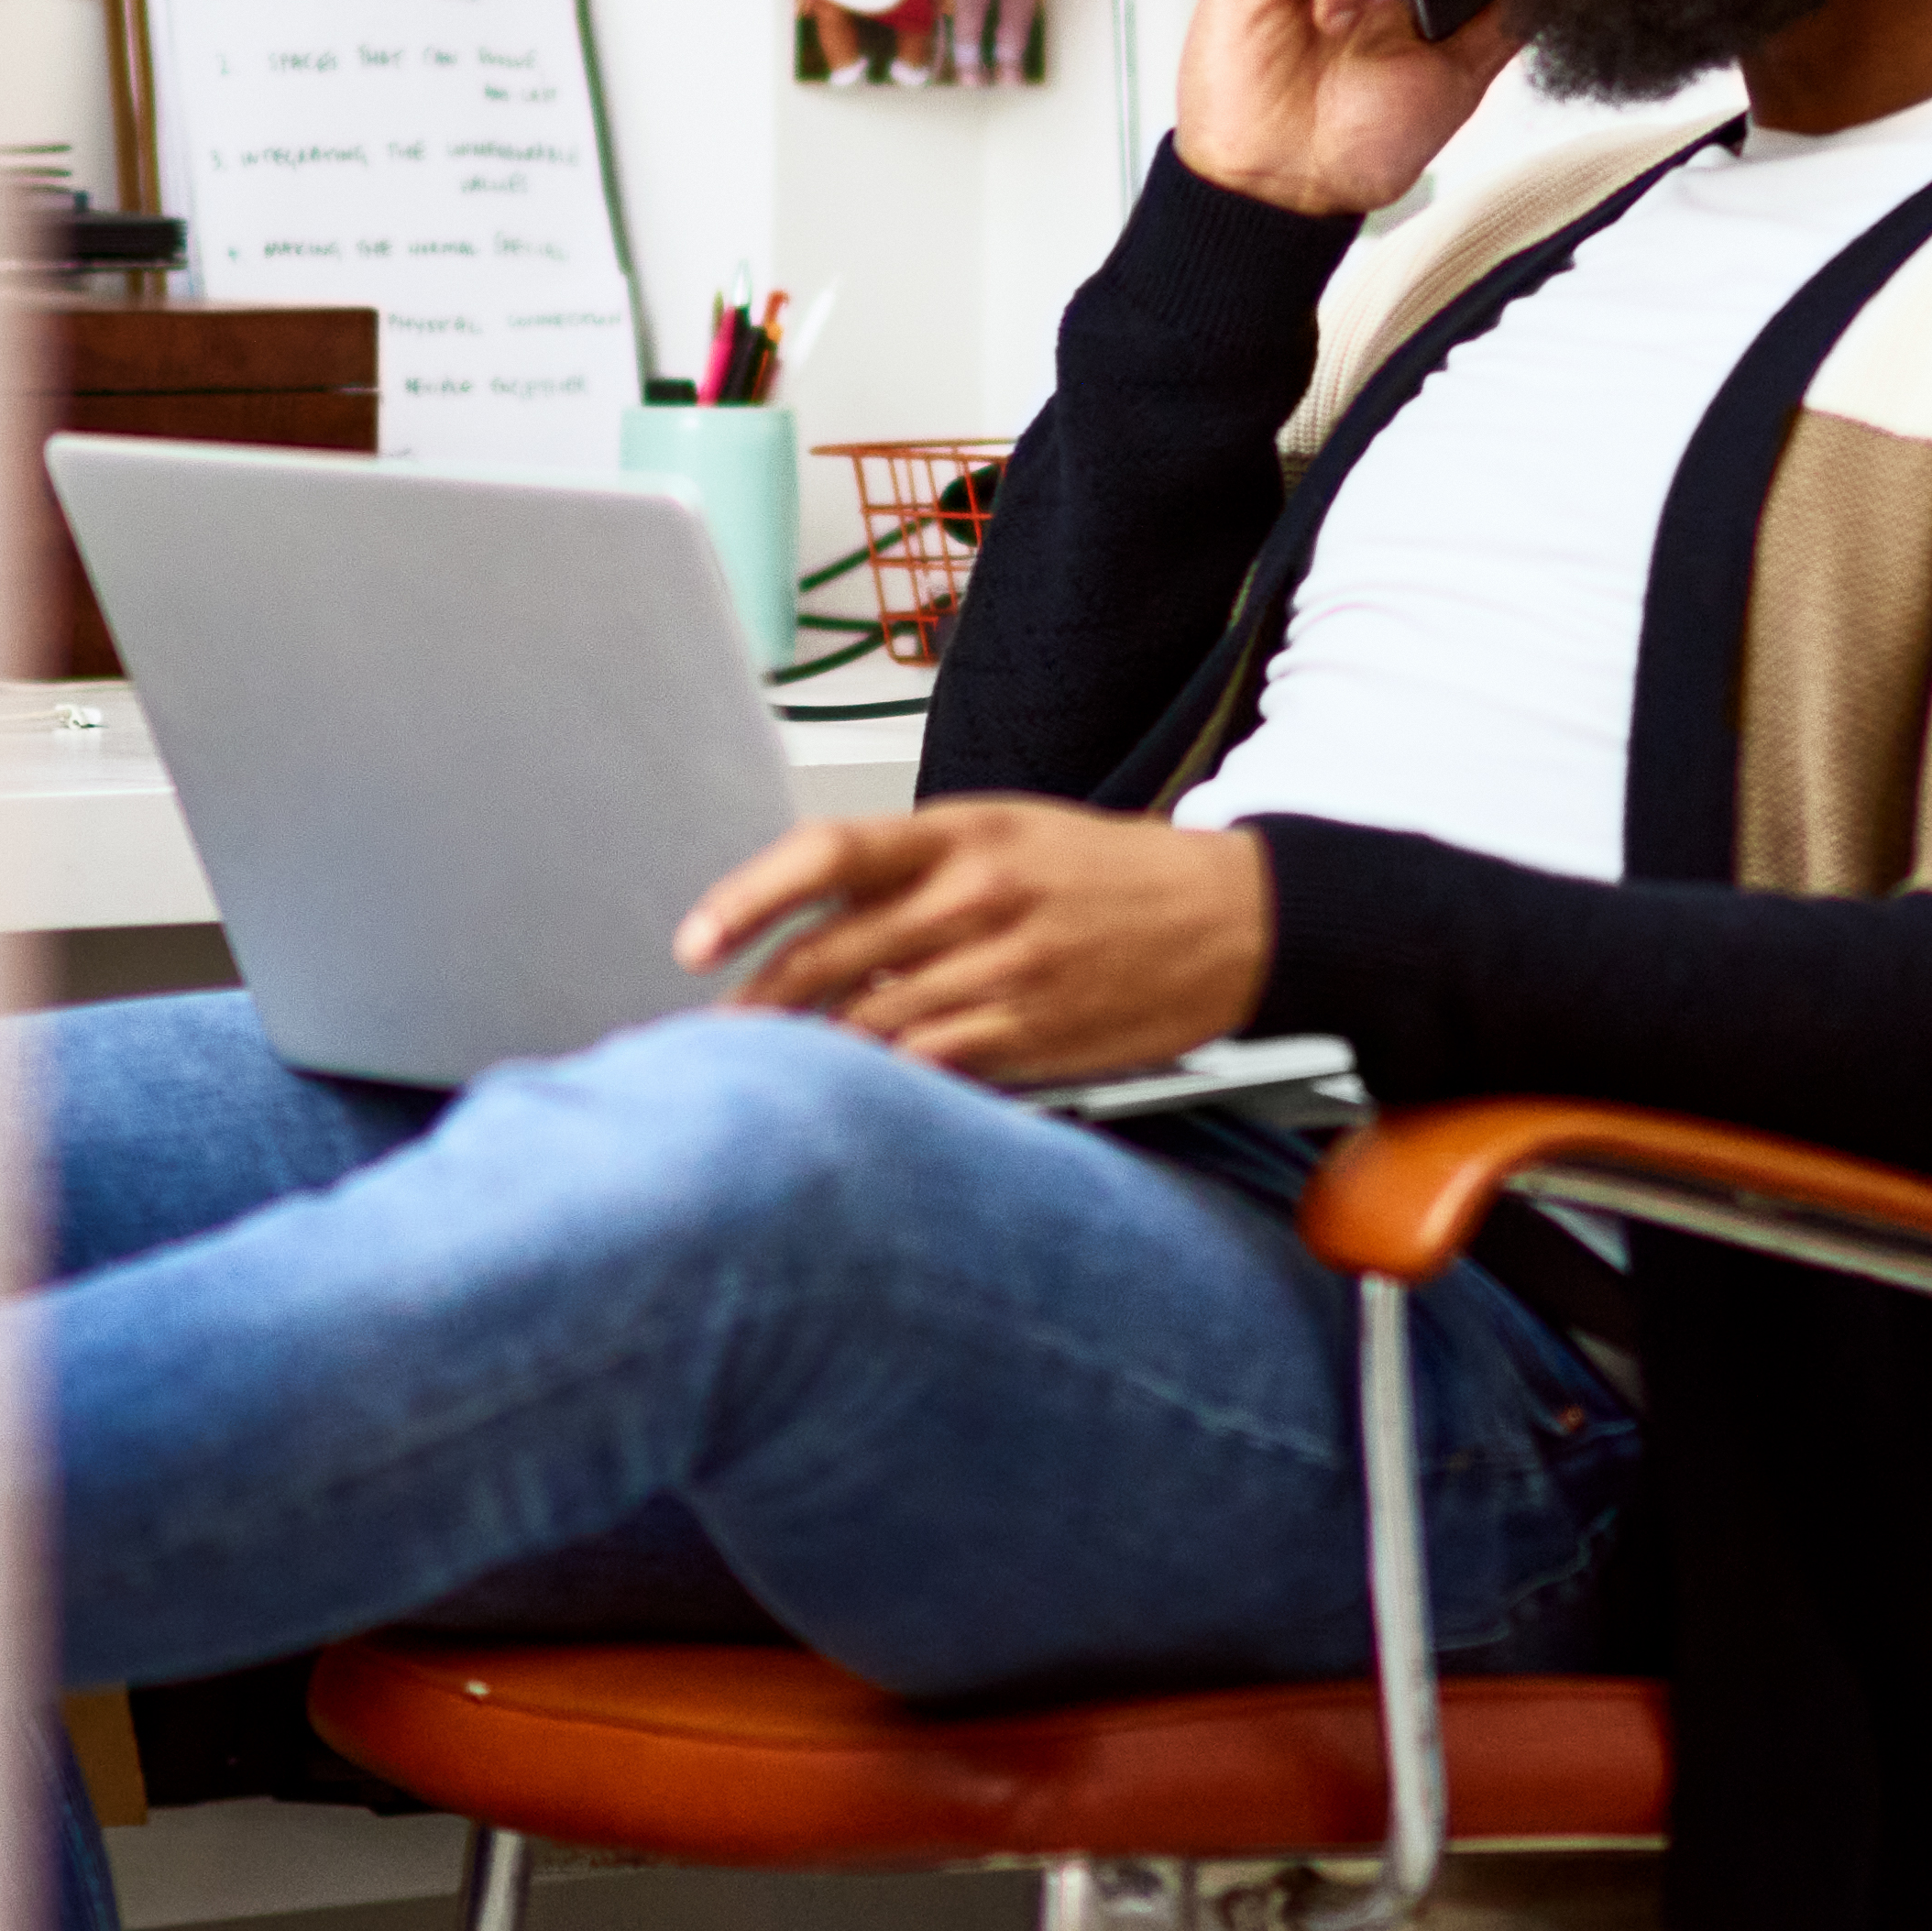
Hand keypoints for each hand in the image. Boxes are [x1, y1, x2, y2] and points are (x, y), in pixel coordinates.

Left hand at [675, 799, 1274, 1084]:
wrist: (1237, 919)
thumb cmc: (1117, 876)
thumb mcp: (1015, 833)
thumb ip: (918, 869)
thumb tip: (820, 918)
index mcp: (964, 832)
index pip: (827, 853)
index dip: (746, 897)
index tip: (694, 943)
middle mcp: (976, 896)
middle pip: (828, 956)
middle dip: (755, 1004)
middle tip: (709, 1037)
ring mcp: (1003, 971)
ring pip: (868, 1024)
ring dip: (805, 1056)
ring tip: (759, 1078)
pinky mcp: (1030, 1035)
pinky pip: (928, 1069)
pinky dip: (880, 1085)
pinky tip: (849, 1099)